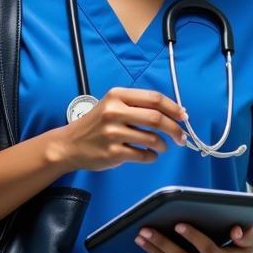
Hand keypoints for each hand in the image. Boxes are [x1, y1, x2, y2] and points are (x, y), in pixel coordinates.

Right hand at [52, 88, 188, 172]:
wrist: (69, 144)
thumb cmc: (96, 124)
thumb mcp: (112, 105)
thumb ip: (138, 106)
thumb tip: (173, 113)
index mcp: (117, 95)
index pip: (154, 98)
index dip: (173, 108)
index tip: (183, 116)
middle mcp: (115, 111)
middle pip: (156, 118)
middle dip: (175, 129)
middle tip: (182, 137)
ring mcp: (113, 133)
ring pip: (152, 138)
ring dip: (163, 144)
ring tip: (162, 146)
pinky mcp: (113, 152)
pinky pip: (143, 155)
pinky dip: (152, 156)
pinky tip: (149, 155)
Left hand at [134, 222, 252, 252]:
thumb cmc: (239, 252)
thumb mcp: (248, 244)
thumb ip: (245, 235)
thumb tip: (236, 230)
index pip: (206, 249)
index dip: (192, 237)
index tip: (177, 224)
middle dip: (163, 243)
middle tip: (146, 230)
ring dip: (154, 250)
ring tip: (140, 236)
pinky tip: (146, 245)